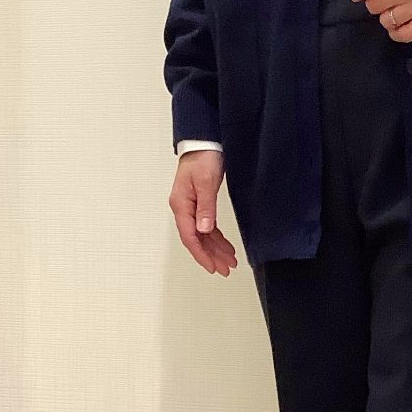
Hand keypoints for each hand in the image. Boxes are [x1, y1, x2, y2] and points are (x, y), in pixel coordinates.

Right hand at [170, 150, 237, 276]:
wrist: (203, 142)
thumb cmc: (202, 158)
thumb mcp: (206, 183)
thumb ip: (206, 208)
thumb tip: (204, 230)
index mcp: (181, 205)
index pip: (190, 236)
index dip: (201, 254)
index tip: (212, 267)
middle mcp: (183, 209)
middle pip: (196, 239)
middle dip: (211, 256)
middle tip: (225, 269)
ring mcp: (191, 207)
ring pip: (202, 235)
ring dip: (215, 249)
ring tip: (229, 261)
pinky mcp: (199, 204)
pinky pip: (207, 226)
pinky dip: (216, 238)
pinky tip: (226, 246)